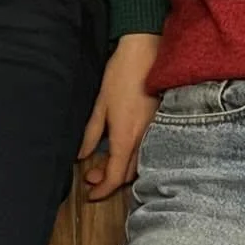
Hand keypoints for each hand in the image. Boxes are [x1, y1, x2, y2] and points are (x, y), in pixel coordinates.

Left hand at [78, 31, 159, 198]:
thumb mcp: (100, 105)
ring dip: (122, 169)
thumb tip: (83, 155)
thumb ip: (91, 134)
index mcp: (126, 136)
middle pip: (129, 174)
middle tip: (91, 175)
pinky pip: (150, 149)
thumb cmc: (121, 75)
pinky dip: (134, 156)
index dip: (102, 189)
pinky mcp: (162, 121)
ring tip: (104, 162)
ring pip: (140, 163)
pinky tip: (123, 149)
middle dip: (109, 180)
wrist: (146, 51)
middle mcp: (144, 138)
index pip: (115, 176)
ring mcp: (156, 130)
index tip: (91, 193)